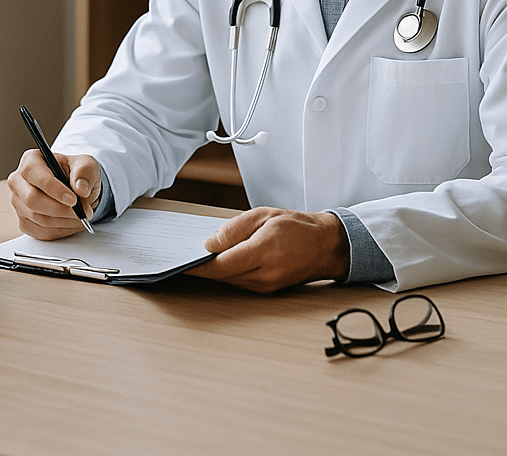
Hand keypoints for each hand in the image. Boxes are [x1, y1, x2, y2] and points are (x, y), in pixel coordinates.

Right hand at [7, 149, 100, 239]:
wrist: (75, 189)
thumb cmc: (76, 173)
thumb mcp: (87, 165)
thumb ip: (85, 172)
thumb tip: (81, 188)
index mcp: (31, 160)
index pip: (35, 175)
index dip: (53, 189)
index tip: (73, 199)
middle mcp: (19, 181)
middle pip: (32, 200)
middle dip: (61, 209)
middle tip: (82, 211)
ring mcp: (19, 203)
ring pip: (38, 218)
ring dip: (65, 221)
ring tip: (82, 216)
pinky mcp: (24, 222)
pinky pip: (41, 232)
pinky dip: (61, 230)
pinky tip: (72, 222)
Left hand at [184, 207, 349, 291]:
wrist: (326, 246)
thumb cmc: (296, 226)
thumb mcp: (263, 215)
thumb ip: (234, 229)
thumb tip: (210, 244)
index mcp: (263, 252)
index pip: (221, 265)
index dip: (198, 267)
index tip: (181, 263)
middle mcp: (265, 274)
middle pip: (223, 275)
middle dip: (203, 267)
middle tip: (185, 255)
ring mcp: (268, 286)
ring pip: (231, 280)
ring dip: (216, 270)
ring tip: (201, 256)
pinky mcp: (269, 290)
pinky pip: (242, 282)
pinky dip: (229, 272)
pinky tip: (223, 261)